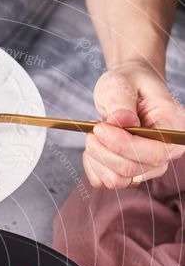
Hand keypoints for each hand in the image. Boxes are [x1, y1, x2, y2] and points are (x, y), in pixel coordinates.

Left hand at [83, 62, 184, 189]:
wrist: (126, 90)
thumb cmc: (128, 83)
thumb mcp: (120, 83)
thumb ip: (121, 101)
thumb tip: (122, 122)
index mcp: (173, 127)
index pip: (156, 153)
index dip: (124, 146)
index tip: (100, 128)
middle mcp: (165, 153)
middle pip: (132, 170)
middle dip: (104, 151)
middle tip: (93, 127)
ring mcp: (148, 167)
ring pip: (116, 180)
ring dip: (97, 157)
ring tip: (94, 134)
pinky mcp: (129, 175)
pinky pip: (104, 182)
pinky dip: (92, 166)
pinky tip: (94, 146)